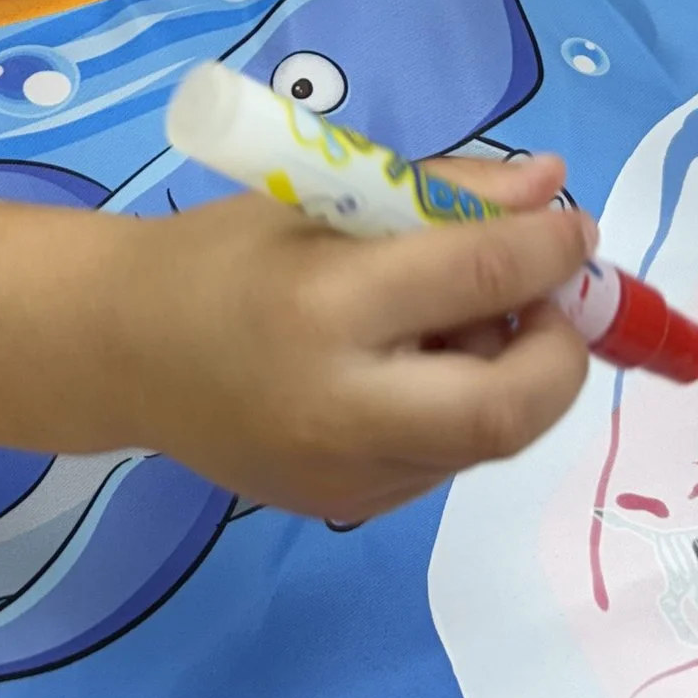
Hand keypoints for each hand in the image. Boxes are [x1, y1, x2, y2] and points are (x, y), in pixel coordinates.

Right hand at [111, 152, 594, 520]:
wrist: (122, 353)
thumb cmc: (224, 257)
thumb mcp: (325, 196)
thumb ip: (445, 192)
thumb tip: (555, 188)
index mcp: (326, 306)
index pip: (480, 278)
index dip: (550, 250)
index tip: (575, 227)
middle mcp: (340, 408)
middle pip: (509, 409)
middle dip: (560, 354)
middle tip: (548, 305)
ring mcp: (344, 475)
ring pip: (485, 441)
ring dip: (510, 378)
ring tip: (461, 326)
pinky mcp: (346, 509)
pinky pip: (444, 459)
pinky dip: (460, 409)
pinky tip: (413, 370)